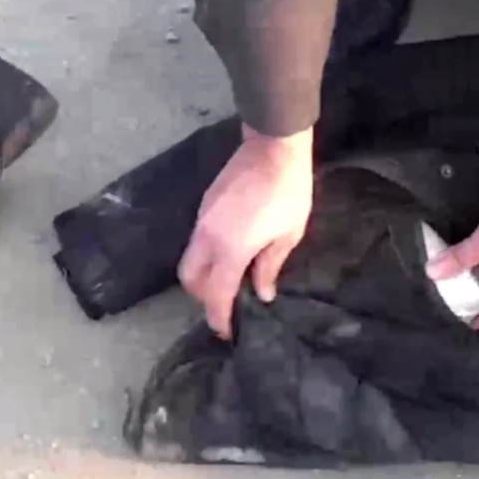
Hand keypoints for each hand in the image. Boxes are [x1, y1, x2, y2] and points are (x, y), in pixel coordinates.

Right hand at [178, 125, 312, 339]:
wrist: (273, 146)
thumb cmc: (289, 192)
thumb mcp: (288, 234)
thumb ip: (270, 266)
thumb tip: (262, 293)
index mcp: (231, 249)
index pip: (216, 293)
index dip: (219, 317)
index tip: (227, 332)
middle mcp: (207, 237)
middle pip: (190, 279)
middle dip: (203, 298)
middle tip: (227, 305)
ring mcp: (201, 219)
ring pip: (190, 259)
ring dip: (203, 277)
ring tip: (230, 282)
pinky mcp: (204, 206)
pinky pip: (197, 241)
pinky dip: (207, 256)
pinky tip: (230, 255)